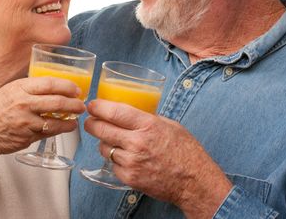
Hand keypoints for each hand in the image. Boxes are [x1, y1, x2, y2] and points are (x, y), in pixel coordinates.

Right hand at [0, 76, 84, 156]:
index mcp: (20, 88)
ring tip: (76, 118)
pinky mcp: (27, 137)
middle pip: (57, 102)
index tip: (76, 88)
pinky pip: (48, 133)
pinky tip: (66, 127)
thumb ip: (28, 88)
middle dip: (74, 103)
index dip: (67, 86)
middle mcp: (24, 104)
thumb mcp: (9, 90)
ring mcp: (26, 122)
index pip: (50, 83)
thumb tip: (49, 86)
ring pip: (56, 121)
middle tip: (81, 104)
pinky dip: (60, 130)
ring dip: (70, 120)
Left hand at [85, 100, 232, 217]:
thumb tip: (128, 112)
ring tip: (114, 140)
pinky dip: (115, 160)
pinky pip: (112, 164)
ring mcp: (131, 162)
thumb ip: (147, 118)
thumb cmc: (186, 151)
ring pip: (104, 148)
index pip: (114, 112)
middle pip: (102, 129)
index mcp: (148, 125)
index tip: (92, 105)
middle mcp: (137, 142)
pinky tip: (126, 157)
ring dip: (105, 142)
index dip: (98, 107)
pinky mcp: (129, 178)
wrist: (194, 181)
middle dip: (92, 123)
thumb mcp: (169, 124)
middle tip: (90, 121)